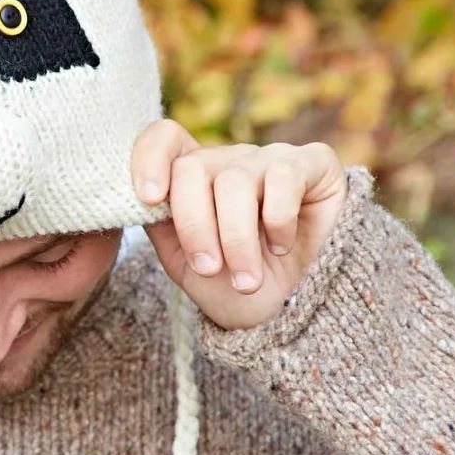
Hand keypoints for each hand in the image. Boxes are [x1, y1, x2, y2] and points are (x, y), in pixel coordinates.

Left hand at [133, 121, 347, 329]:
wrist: (289, 317)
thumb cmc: (232, 287)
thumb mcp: (185, 262)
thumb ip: (161, 224)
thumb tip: (140, 196)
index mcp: (193, 178)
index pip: (165, 138)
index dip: (149, 159)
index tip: (149, 200)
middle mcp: (230, 161)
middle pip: (193, 168)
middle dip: (196, 226)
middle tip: (209, 269)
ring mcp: (270, 158)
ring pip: (236, 180)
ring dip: (237, 239)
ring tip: (245, 279)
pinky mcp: (313, 164)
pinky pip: (284, 178)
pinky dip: (278, 221)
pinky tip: (282, 246)